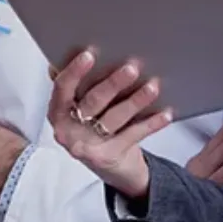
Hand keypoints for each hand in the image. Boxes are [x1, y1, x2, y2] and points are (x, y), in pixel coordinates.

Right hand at [47, 51, 171, 198]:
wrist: (112, 167)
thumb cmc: (94, 127)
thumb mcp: (81, 105)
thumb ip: (77, 84)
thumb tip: (78, 54)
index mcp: (57, 111)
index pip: (62, 88)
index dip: (74, 71)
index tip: (89, 55)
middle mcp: (68, 130)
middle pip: (92, 102)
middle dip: (113, 84)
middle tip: (132, 68)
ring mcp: (87, 145)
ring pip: (114, 118)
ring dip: (135, 101)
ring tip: (152, 87)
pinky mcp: (107, 156)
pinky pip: (133, 135)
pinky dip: (151, 123)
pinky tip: (165, 113)